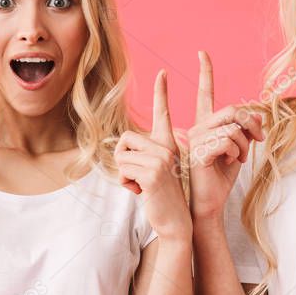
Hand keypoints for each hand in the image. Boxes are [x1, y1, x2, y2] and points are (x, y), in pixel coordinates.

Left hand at [114, 70, 190, 240]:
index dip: (162, 92)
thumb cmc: (161, 198)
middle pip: (124, 139)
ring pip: (121, 155)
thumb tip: (121, 148)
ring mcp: (161, 159)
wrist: (174, 222)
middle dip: (122, 160)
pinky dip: (126, 184)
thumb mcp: (152, 172)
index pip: (163, 113)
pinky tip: (141, 193)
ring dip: (124, 174)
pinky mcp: (153, 172)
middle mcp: (167, 147)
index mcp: (168, 144)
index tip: (162, 73)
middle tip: (138, 178)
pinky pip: (123, 169)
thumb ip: (143, 157)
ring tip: (141, 186)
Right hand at [186, 51, 264, 221]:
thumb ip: (246, 131)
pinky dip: (237, 152)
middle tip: (257, 141)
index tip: (202, 53)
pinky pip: (228, 141)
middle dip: (251, 125)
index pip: (205, 93)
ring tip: (238, 158)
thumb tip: (259, 116)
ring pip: (233, 127)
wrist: (209, 203)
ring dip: (245, 144)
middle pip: (232, 110)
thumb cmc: (221, 177)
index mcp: (204, 124)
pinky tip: (230, 163)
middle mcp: (197, 127)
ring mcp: (195, 139)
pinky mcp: (199, 152)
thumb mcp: (240, 150)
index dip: (205, 72)